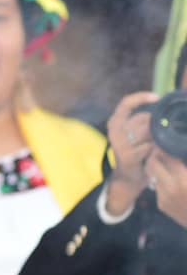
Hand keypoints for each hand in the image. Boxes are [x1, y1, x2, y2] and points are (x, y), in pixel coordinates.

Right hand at [106, 90, 156, 206]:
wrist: (128, 178)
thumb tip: (160, 106)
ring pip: (148, 131)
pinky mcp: (128, 156)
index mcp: (115, 122)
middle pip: (144, 119)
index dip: (142, 97)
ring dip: (156, 138)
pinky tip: (154, 154)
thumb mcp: (135, 132)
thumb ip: (143, 120)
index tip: (157, 97)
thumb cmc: (135, 151)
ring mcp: (120, 144)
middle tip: (156, 137)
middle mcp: (114, 132)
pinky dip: (155, 149)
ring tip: (154, 146)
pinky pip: (150, 146)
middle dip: (155, 126)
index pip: (126, 103)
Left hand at [146, 145, 186, 229]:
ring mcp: (163, 198)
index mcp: (182, 179)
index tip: (164, 143)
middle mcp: (169, 188)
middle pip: (153, 165)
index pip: (166, 157)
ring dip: (158, 169)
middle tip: (160, 150)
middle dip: (155, 155)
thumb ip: (185, 165)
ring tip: (166, 164)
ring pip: (153, 176)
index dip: (163, 148)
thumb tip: (179, 152)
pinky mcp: (161, 205)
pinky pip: (158, 188)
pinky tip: (170, 180)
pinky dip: (163, 182)